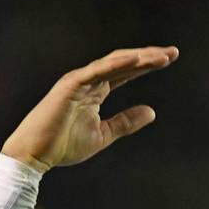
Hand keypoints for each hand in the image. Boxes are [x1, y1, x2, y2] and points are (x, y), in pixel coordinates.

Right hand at [1, 46, 177, 171]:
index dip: (147, 66)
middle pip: (124, 63)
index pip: (126, 73)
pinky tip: (137, 59)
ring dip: (138, 58)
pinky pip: (98, 70)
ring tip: (162, 57)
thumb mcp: (104, 134)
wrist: (35, 155)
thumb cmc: (63, 145)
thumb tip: (153, 112)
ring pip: (114, 62)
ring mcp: (80, 80)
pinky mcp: (71, 84)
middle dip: (149, 57)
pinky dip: (118, 64)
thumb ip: (126, 122)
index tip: (169, 60)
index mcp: (96, 90)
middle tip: (173, 53)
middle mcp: (89, 80)